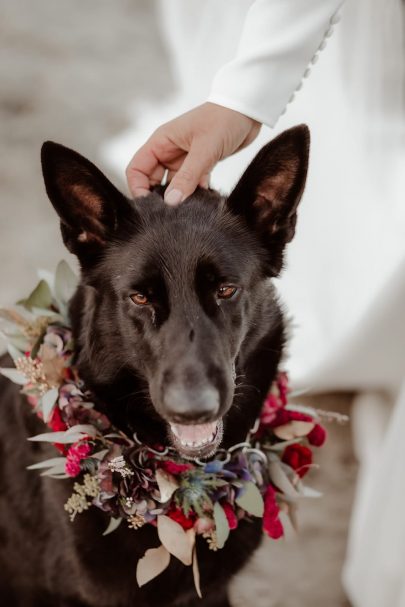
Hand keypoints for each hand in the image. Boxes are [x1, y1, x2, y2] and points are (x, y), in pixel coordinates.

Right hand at [126, 102, 260, 204]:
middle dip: (160, 198)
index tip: (150, 207)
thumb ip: (187, 177)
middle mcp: (168, 151)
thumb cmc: (224, 120)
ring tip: (190, 209)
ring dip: (180, 198)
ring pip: (173, 186)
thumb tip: (170, 202)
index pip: (136, 169)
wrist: (248, 111)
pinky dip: (196, 194)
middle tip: (171, 214)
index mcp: (161, 142)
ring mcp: (183, 159)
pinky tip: (205, 201)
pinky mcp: (199, 165)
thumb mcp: (204, 150)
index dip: (138, 189)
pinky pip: (191, 185)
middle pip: (152, 181)